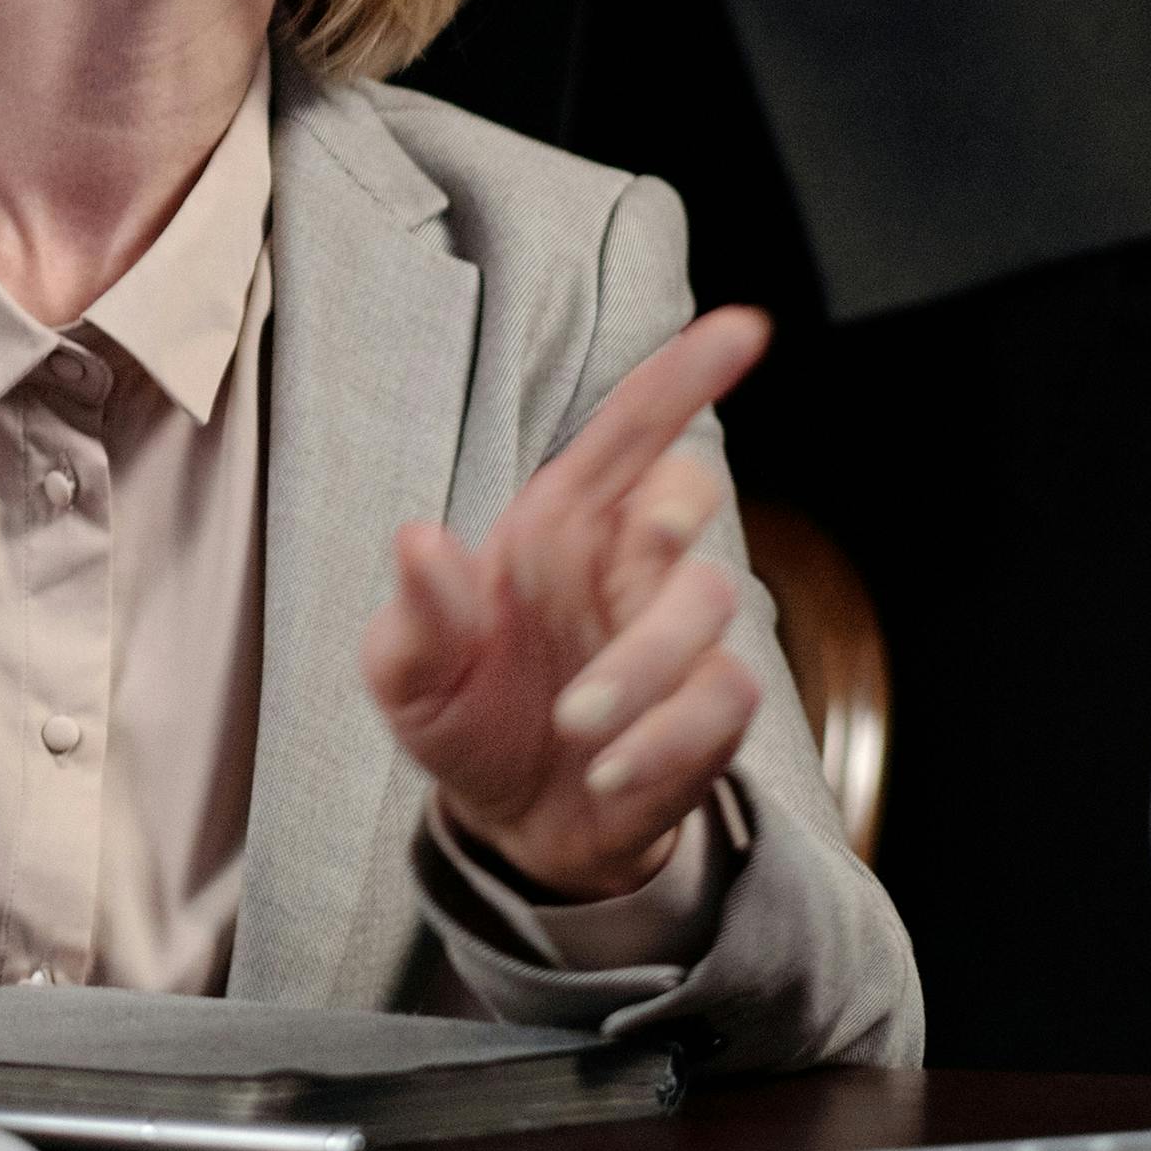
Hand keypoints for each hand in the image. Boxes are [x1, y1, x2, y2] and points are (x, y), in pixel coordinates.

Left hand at [361, 305, 770, 900]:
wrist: (511, 825)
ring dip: (643, 664)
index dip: (684, 375)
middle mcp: (625, 566)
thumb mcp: (408, 673)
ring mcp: (676, 635)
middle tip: (635, 547)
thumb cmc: (463, 714)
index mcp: (558, 527)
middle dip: (669, 512)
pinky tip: (608, 773)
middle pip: (688, 493)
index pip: (628, 432)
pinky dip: (665, 739)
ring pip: (710, 601)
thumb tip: (420, 539)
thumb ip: (416, 613)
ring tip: (576, 727)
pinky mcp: (708, 712)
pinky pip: (721, 700)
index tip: (742, 326)